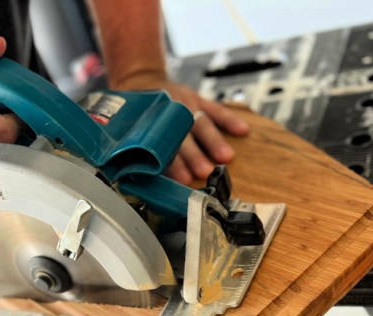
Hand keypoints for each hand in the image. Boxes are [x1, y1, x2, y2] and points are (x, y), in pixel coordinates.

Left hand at [112, 75, 249, 183]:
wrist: (141, 80)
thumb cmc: (137, 113)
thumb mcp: (131, 128)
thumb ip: (140, 151)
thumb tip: (143, 178)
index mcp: (151, 124)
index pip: (163, 146)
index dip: (173, 164)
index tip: (182, 178)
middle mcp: (169, 113)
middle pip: (183, 136)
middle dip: (194, 155)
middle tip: (204, 171)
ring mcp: (185, 104)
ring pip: (200, 122)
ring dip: (213, 140)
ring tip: (225, 157)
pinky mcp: (197, 97)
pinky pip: (215, 108)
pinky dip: (229, 119)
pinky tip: (242, 130)